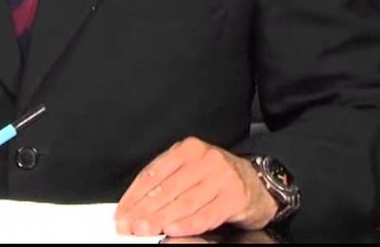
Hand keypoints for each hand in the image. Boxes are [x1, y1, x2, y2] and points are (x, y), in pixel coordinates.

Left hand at [114, 137, 277, 237]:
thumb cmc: (217, 178)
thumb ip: (166, 181)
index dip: (134, 196)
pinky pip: (206, 214)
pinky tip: (173, 230)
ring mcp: (221, 177)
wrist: (257, 183)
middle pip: (166, 188)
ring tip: (145, 230)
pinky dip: (187, 224)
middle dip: (144, 210)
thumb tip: (135, 204)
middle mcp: (205, 159)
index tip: (122, 213)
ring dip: (161, 219)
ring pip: (184, 202)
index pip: (154, 173)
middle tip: (128, 225)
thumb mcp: (190, 169)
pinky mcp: (234, 196)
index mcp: (188, 149)